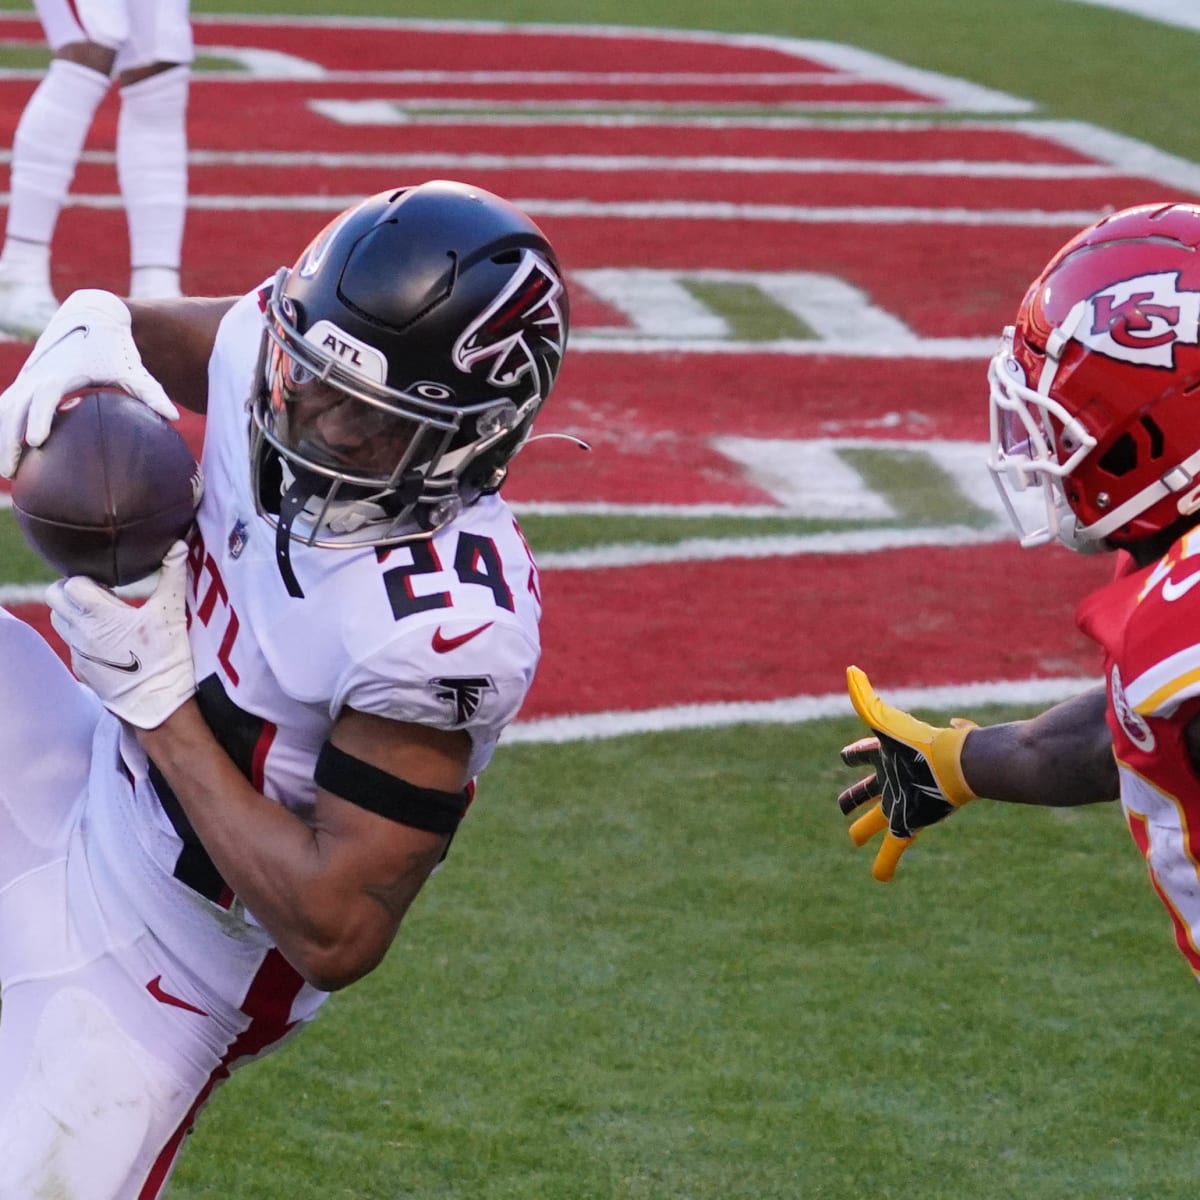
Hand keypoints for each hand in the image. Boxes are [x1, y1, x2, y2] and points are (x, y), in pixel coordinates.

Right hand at [0, 289, 177, 477]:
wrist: (91, 316)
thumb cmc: (115, 348)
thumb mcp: (133, 369)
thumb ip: (151, 393)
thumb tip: (175, 417)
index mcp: (63, 373)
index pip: (44, 397)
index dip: (39, 418)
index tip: (37, 441)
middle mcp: (39, 375)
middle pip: (14, 409)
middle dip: (9, 439)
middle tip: (12, 472)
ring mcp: (29, 378)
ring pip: (5, 410)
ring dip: (3, 438)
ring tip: (9, 472)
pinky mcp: (26, 381)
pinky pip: (8, 406)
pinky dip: (6, 427)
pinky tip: (12, 455)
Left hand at [46, 541, 194, 728]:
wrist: (158, 706)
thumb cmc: (166, 658)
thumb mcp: (172, 613)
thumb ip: (172, 575)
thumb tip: (178, 544)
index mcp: (97, 615)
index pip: (70, 583)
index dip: (88, 578)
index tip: (110, 582)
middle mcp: (80, 633)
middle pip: (54, 599)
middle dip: (72, 591)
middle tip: (101, 592)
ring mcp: (78, 653)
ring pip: (60, 622)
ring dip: (75, 612)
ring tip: (105, 615)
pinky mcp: (82, 670)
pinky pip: (72, 644)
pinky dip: (84, 636)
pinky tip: (111, 641)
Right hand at [837, 666, 976, 881]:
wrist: (962, 766)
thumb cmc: (923, 743)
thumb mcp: (885, 721)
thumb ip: (864, 697)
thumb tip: (851, 669)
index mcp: (885, 755)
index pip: (864, 754)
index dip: (854, 755)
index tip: (847, 756)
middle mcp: (894, 778)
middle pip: (870, 789)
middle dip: (854, 797)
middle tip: (842, 807)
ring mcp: (903, 801)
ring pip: (880, 818)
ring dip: (866, 828)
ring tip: (855, 839)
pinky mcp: (911, 822)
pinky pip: (895, 848)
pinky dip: (886, 863)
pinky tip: (881, 877)